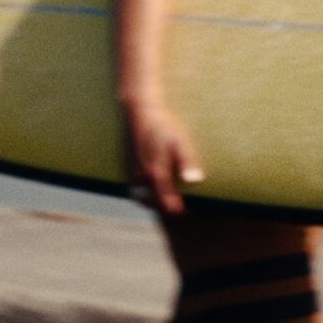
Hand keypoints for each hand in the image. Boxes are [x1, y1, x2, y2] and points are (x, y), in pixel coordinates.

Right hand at [124, 100, 204, 215]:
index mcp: (155, 172)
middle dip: (163, 207)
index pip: (166, 201)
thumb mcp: (179, 141)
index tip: (186, 212)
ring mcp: (133, 170)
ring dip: (152, 201)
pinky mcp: (127, 165)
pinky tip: (151, 187)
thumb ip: (187, 162)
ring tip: (164, 202)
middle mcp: (142, 175)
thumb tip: (195, 181)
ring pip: (141, 195)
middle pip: (152, 202)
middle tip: (178, 209)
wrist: (140, 110)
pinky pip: (134, 186)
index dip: (176, 209)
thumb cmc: (162, 125)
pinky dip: (143, 191)